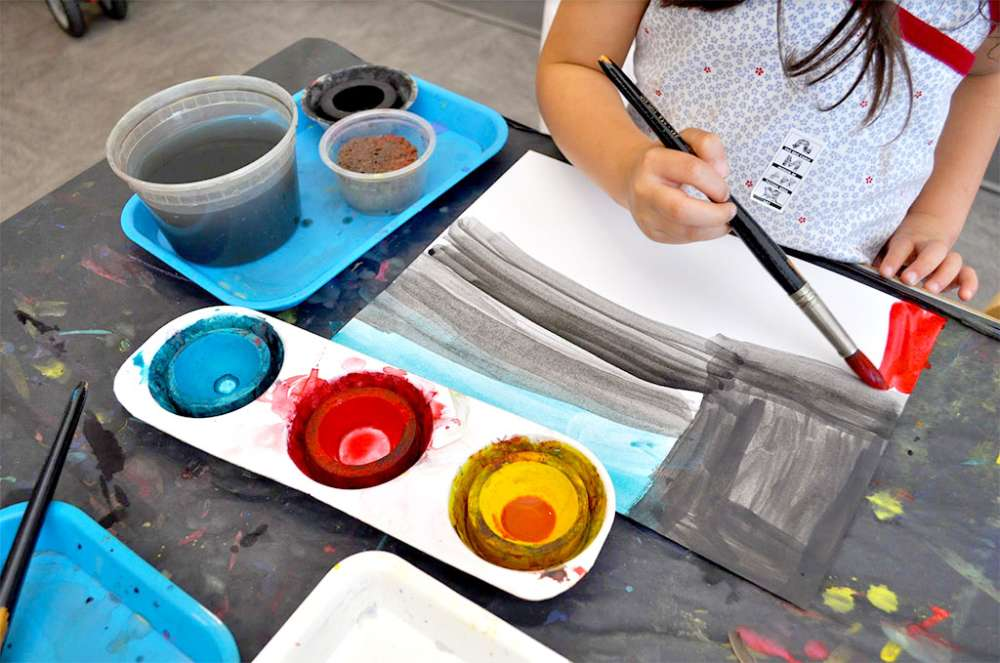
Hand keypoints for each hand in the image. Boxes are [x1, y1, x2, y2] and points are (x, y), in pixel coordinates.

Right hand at [623, 128, 735, 243]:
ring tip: (723, 219)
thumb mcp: (686, 141)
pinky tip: (708, 224)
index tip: (725, 190)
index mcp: (653, 162)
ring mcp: (646, 215)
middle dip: (714, 214)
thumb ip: (708, 145)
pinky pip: (683, 239)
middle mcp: (645, 190)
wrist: (634, 176)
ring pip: (685, 231)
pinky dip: (703, 233)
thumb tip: (721, 172)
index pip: (692, 171)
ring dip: (713, 228)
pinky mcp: (652, 232)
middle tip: (729, 211)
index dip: (715, 183)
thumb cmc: (664, 161)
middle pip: (680, 210)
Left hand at [876, 212, 977, 300]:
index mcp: (909, 239)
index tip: (884, 273)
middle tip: (908, 280)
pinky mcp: (957, 269)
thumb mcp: (888, 247)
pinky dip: (969, 284)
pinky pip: (967, 274)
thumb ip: (882, 260)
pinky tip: (964, 296)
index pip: (901, 247)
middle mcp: (930, 246)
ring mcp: (946, 256)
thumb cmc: (903, 244)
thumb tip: (871, 274)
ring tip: (931, 290)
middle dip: (921, 266)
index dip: (893, 259)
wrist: (927, 227)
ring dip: (943, 277)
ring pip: (952, 261)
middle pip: (932, 252)